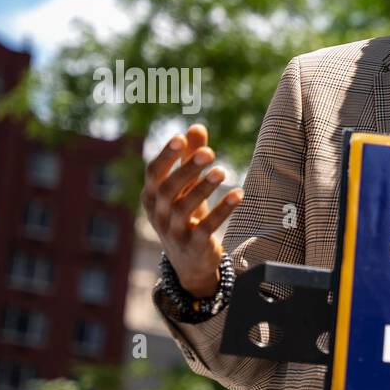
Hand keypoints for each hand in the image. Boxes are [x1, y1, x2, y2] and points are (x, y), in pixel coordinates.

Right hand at [141, 124, 241, 296]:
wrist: (189, 262)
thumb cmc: (185, 216)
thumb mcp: (185, 188)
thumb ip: (189, 158)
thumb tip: (197, 127)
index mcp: (151, 196)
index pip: (153, 172)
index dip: (166, 155)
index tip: (181, 138)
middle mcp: (158, 213)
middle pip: (168, 188)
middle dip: (187, 169)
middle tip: (209, 152)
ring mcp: (174, 231)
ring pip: (184, 208)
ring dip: (204, 188)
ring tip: (222, 171)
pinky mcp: (194, 246)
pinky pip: (206, 228)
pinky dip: (222, 211)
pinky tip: (238, 195)